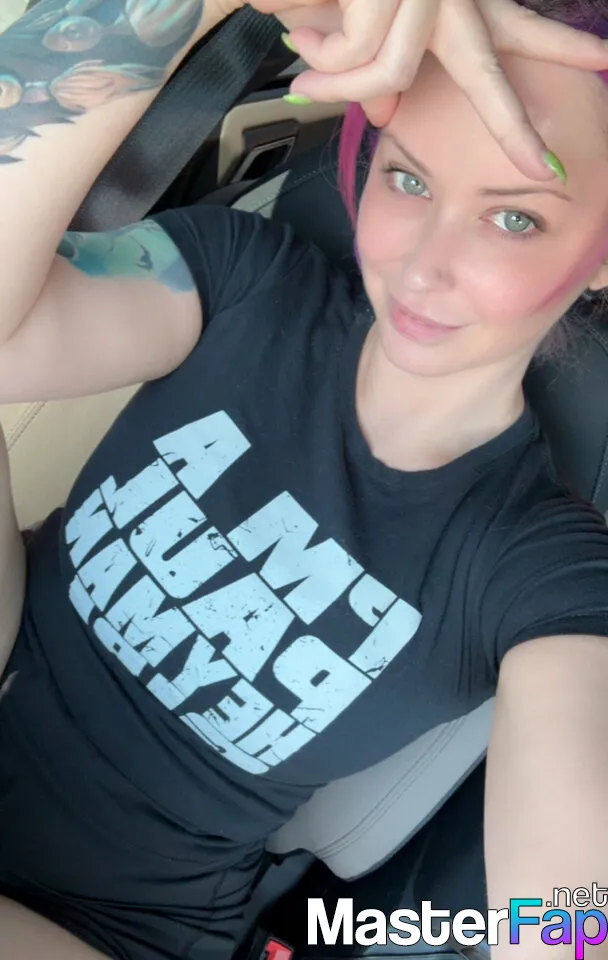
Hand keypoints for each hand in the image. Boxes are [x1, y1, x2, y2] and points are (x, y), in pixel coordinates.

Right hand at [254, 0, 607, 181]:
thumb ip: (372, 71)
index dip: (557, 47)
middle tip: (547, 172)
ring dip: (339, 82)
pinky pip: (361, 61)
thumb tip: (382, 113)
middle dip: (513, 129)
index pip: (513, 27)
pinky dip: (327, 64)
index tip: (600, 61)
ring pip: (392, 74)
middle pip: (487, 70)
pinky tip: (303, 42)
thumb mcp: (345, 30)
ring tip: (305, 71)